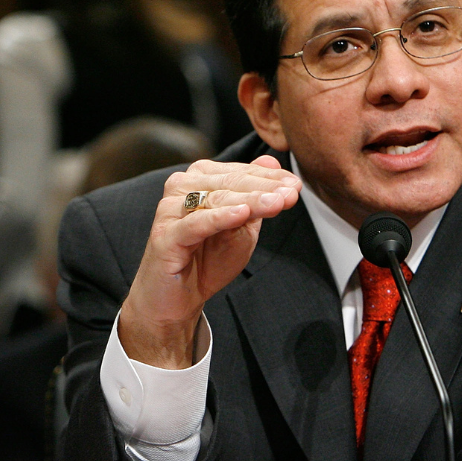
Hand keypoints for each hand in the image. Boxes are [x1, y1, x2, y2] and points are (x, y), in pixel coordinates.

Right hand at [119, 155, 299, 367]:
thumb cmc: (207, 260)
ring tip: (276, 202)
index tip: (296, 185)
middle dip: (264, 188)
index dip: (270, 178)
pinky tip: (242, 214)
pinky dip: (219, 218)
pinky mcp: (165, 236)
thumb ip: (255, 197)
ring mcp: (170, 210)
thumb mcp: (241, 227)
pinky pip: (196, 224)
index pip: (239, 172)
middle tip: (291, 193)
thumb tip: (271, 161)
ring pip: (216, 199)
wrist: (178, 300)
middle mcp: (182, 188)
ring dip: (250, 200)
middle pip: (230, 183)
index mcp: (199, 179)